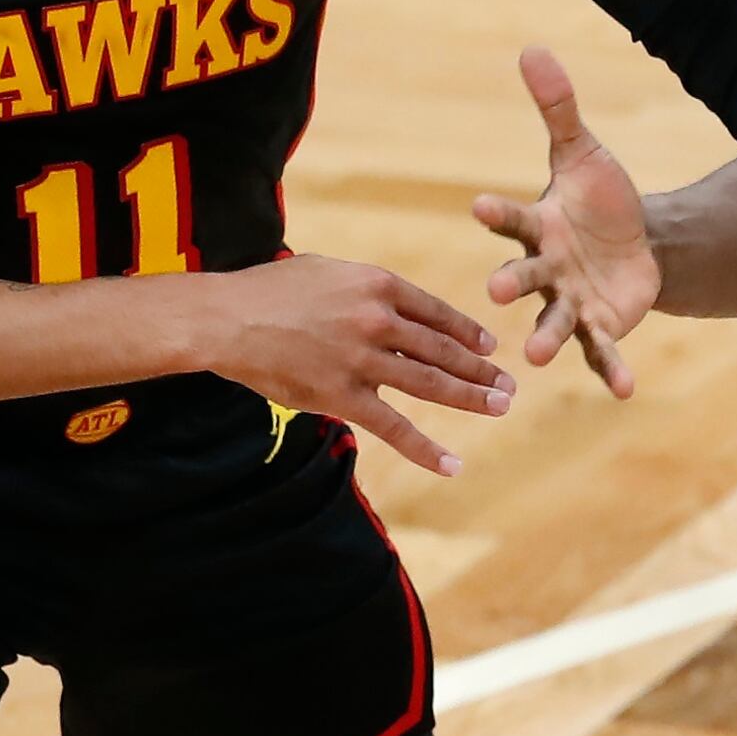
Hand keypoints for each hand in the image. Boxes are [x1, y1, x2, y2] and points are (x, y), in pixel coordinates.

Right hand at [191, 253, 510, 476]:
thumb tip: (392, 304)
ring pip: (430, 382)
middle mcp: (379, 320)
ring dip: (471, 397)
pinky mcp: (342, 395)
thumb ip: (366, 289)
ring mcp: (363, 359)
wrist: (226, 318)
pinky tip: (452, 463)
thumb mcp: (330, 272)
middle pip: (443, 348)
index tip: (488, 345)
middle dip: (481, 367)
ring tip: (500, 406)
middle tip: (510, 382)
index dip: (467, 331)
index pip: (437, 312)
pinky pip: (394, 426)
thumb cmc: (272, 291)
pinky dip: (425, 448)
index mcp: (378, 285)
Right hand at [473, 47, 659, 396]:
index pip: (512, 219)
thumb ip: (558, 109)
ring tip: (531, 358)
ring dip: (543, 339)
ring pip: (552, 323)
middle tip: (497, 293)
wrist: (636, 244)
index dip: (498, 213)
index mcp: (537, 227)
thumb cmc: (597, 198)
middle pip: (524, 277)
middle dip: (512, 284)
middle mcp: (545, 270)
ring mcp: (569, 303)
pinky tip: (625, 389)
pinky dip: (612, 370)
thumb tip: (533, 49)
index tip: (478, 205)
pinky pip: (602, 351)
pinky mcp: (599, 327)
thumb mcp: (582, 152)